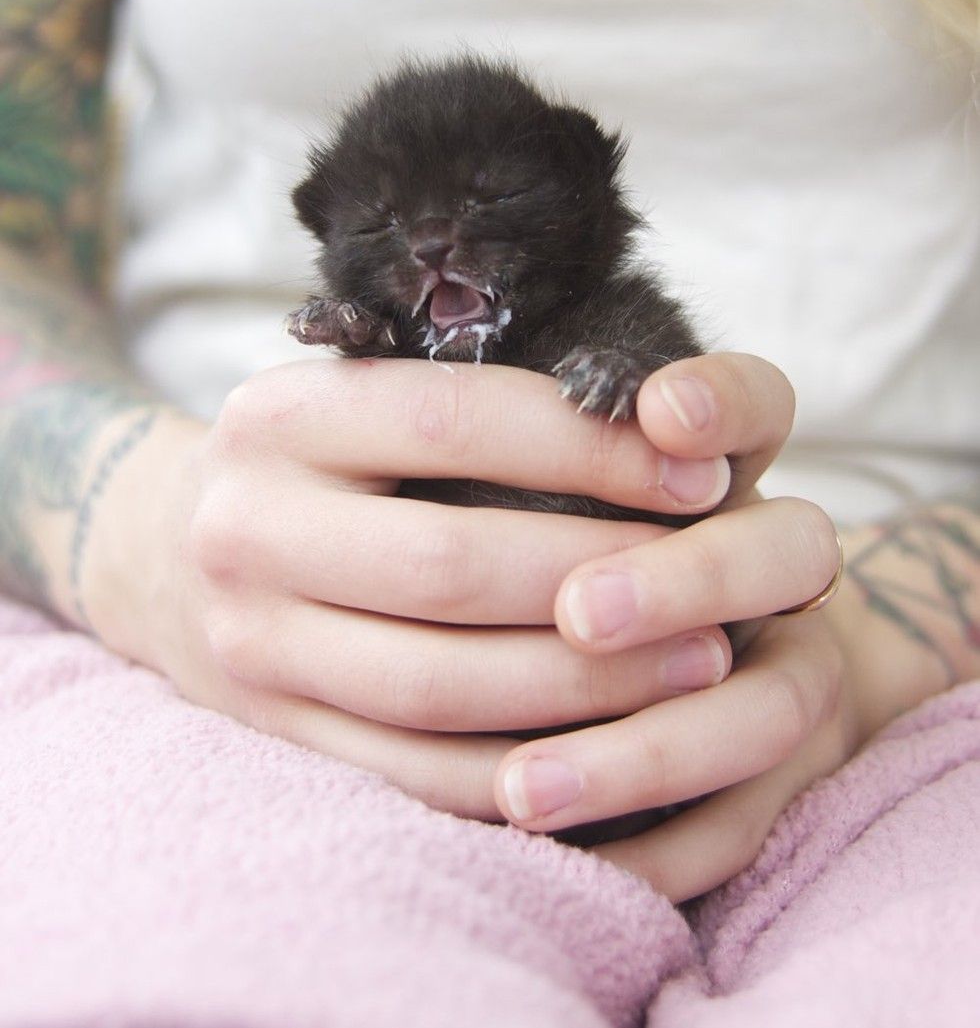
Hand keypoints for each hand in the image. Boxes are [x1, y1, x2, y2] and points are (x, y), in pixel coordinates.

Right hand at [79, 356, 737, 818]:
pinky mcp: (270, 734)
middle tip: (721, 594)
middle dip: (604, 582)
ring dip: (585, 688)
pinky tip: (613, 746)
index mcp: (281, 414)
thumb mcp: (363, 395)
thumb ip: (479, 396)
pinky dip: (524, 770)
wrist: (166, 549)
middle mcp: (246, 523)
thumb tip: (669, 421)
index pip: (453, 419)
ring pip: (437, 686)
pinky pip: (412, 773)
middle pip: (449, 564)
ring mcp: (249, 641)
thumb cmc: (317, 461)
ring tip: (697, 667)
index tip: (702, 475)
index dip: (590, 449)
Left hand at [493, 354, 848, 899]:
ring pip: (770, 712)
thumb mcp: (548, 476)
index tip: (656, 414)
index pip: (756, 408)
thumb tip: (414, 434)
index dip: (715, 405)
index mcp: (726, 466)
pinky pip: (737, 827)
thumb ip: (506, 446)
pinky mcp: (782, 768)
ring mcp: (801, 665)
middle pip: (795, 552)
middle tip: (580, 614)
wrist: (714, 635)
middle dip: (688, 579)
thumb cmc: (564, 535)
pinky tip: (540, 855)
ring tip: (524, 789)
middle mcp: (786, 561)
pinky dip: (645, 848)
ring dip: (650, 748)